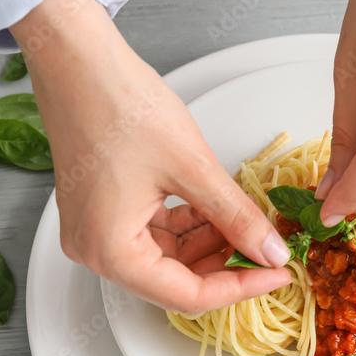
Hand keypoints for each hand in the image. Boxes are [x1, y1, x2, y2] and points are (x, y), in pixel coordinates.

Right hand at [10, 0, 290, 312]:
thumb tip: (270, 252)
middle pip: (175, 280)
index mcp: (108, 251)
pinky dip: (189, 224)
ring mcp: (95, 230)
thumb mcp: (193, 167)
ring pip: (167, 257)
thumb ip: (236, 216)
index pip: (186, 296)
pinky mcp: (102, 209)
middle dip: (225, 264)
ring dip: (210, 242)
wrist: (78, 59)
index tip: (276, 272)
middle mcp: (94, 250)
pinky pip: (153, 232)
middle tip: (269, 248)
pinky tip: (217, 207)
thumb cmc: (120, 104)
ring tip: (248, 222)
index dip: (240, 288)